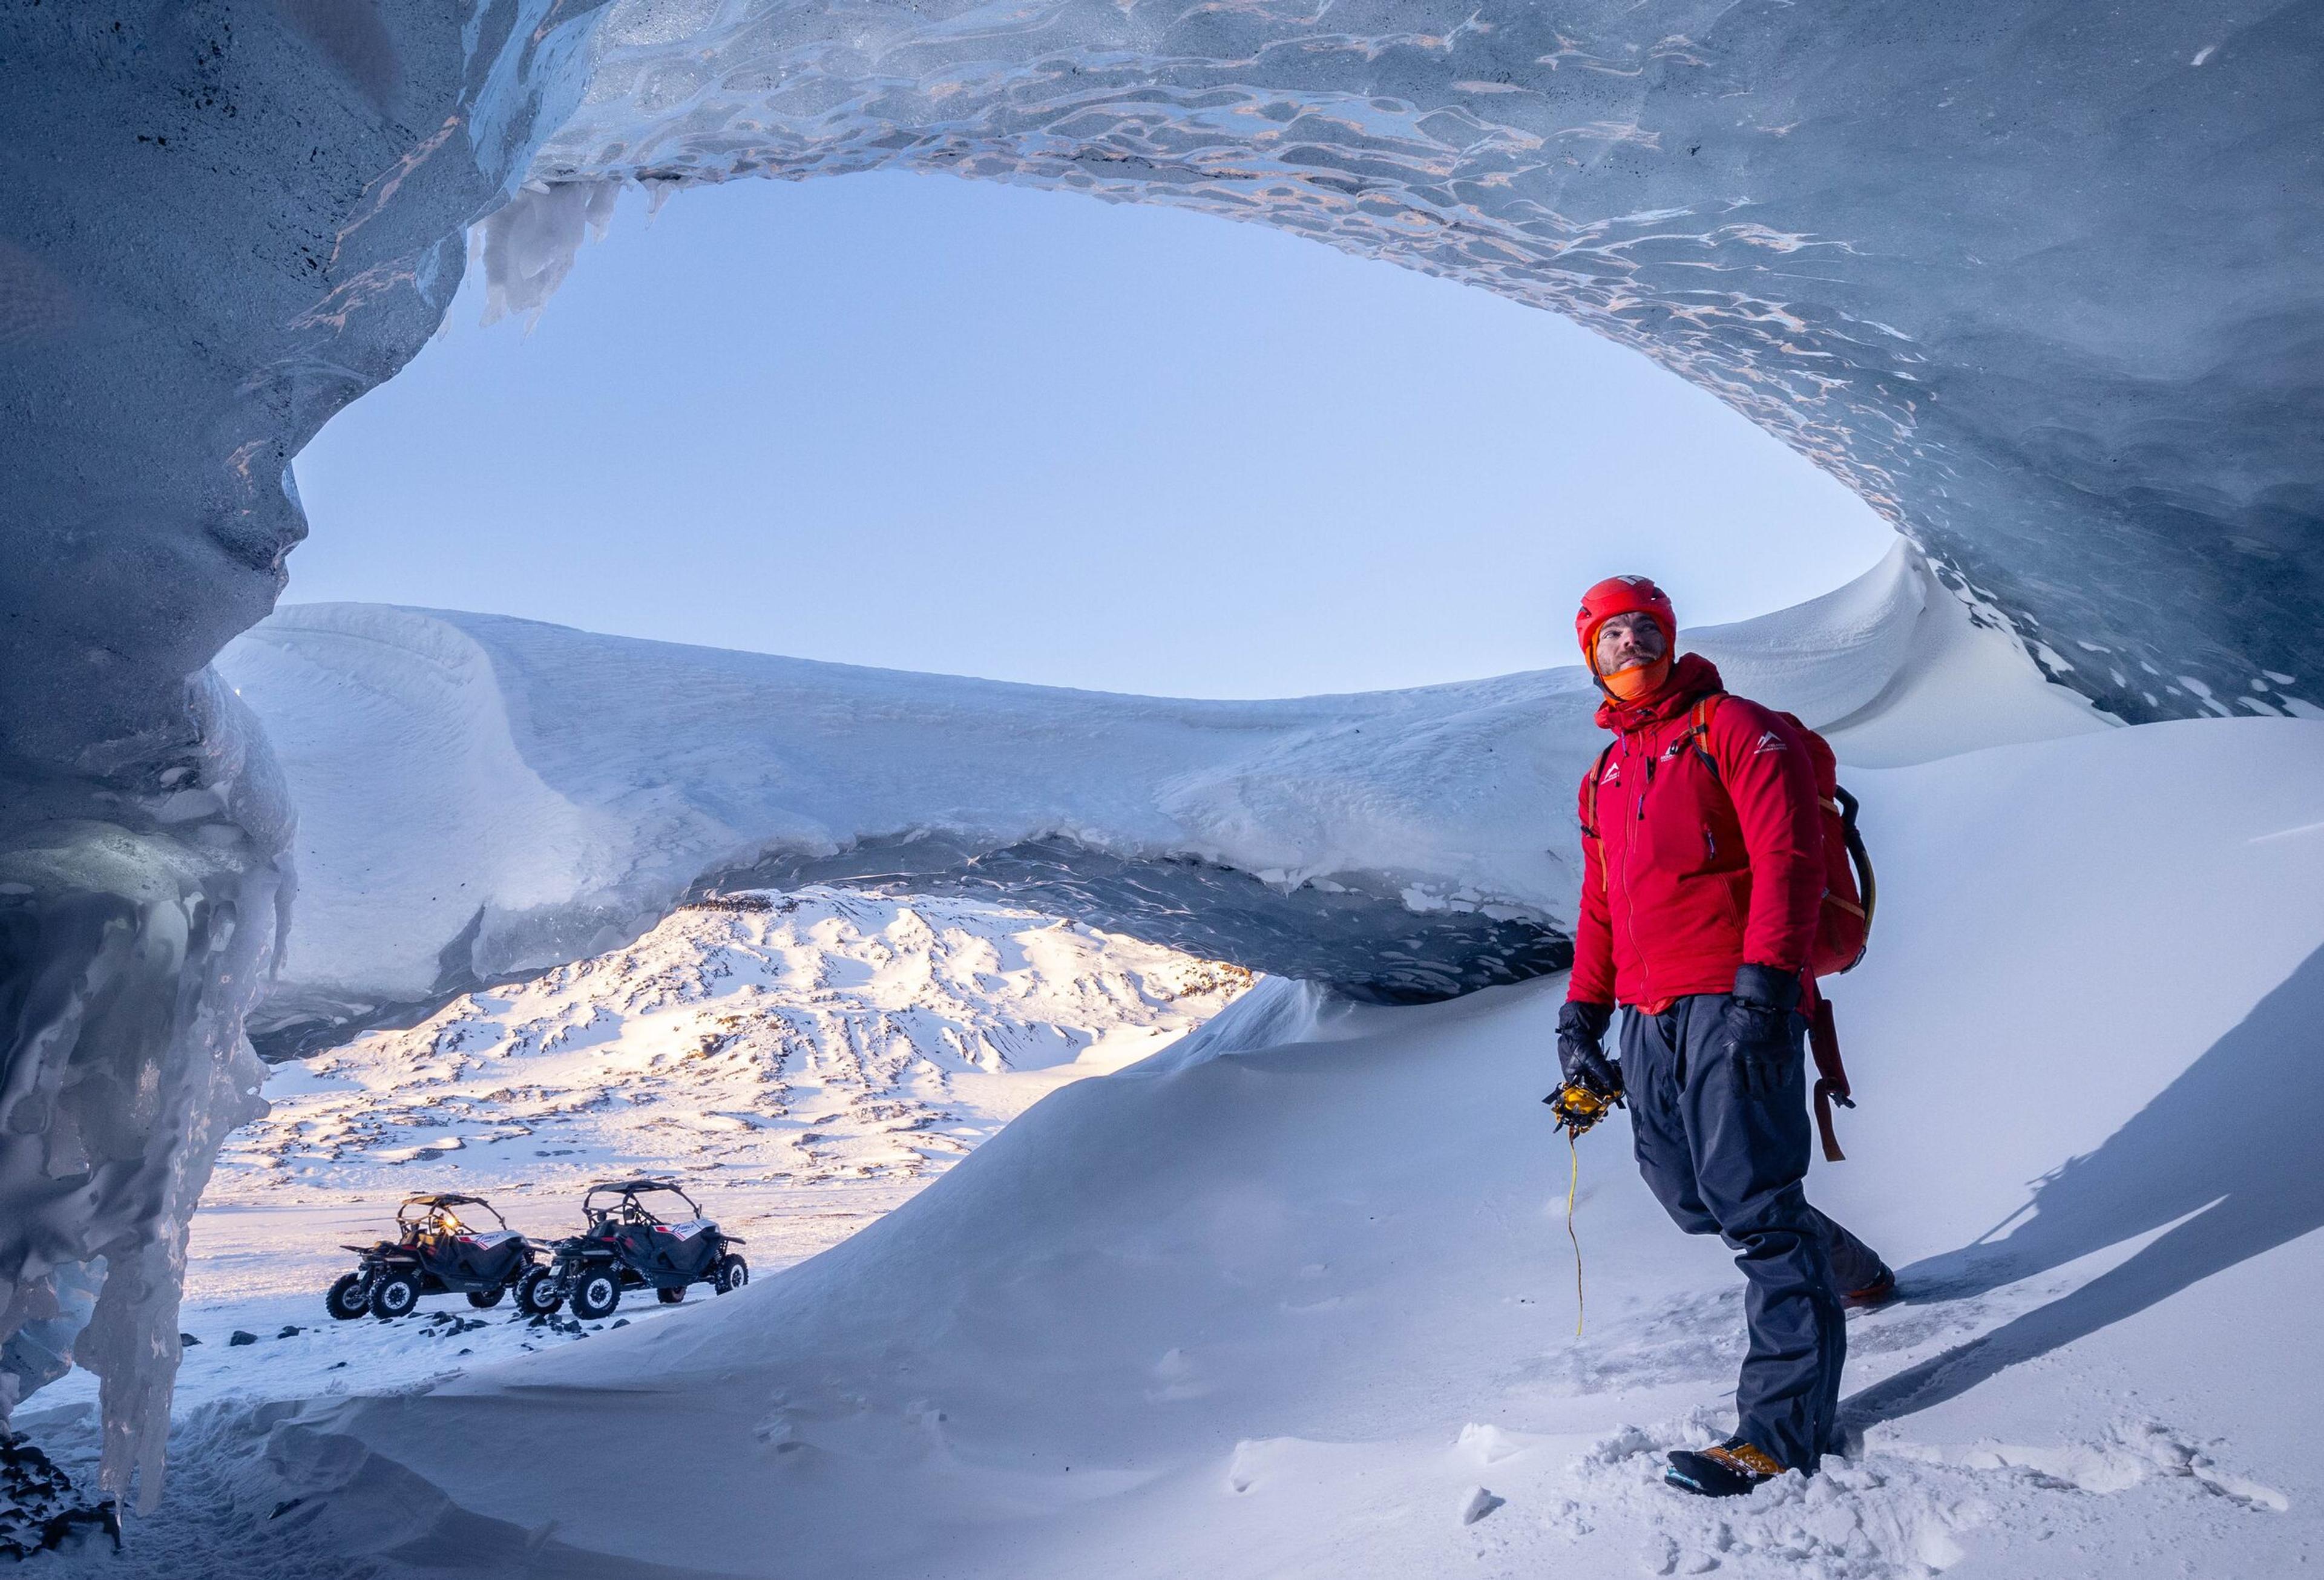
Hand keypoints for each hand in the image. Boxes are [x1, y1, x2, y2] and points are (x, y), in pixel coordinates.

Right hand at [1556, 1000, 1621, 1097]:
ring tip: (1617, 1080)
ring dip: (1608, 1078)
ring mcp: (1585, 1063)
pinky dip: (1609, 1069)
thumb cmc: (1578, 1039)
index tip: (1606, 1101)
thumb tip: (1616, 1088)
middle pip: (1592, 1085)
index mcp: (1571, 1075)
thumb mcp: (1593, 1061)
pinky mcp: (1593, 1055)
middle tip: (1615, 1090)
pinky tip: (1616, 1071)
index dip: (1594, 1098)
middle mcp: (1577, 1071)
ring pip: (1598, 1076)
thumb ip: (1605, 1076)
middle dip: (1604, 1088)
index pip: (1582, 1093)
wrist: (1581, 1020)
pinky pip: (1602, 1067)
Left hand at [1724, 964, 1801, 1096]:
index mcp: (1734, 1053)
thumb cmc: (1744, 1020)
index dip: (1740, 1092)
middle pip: (1755, 1089)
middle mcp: (1751, 1057)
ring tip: (1768, 1084)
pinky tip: (1779, 1078)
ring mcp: (1770, 1055)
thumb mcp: (1730, 1038)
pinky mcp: (1785, 1054)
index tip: (1742, 1094)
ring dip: (1769, 1086)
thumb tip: (1737, 1082)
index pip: (1737, 1084)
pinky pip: (1785, 1078)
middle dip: (1756, 1093)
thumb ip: (1733, 1058)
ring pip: (1771, 1085)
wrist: (1763, 1003)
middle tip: (1758, 1093)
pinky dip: (1782, 1081)